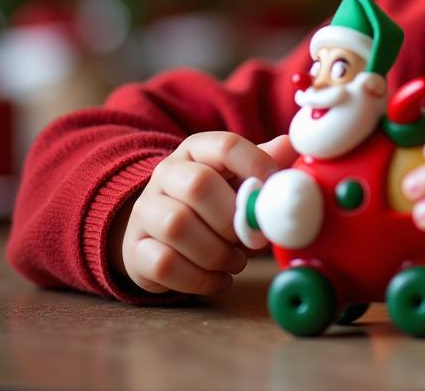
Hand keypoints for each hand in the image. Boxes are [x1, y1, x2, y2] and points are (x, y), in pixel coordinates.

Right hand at [112, 131, 295, 294]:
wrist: (160, 232)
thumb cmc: (212, 202)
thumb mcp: (237, 178)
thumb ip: (264, 163)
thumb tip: (289, 146)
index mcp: (197, 150)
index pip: (226, 145)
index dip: (255, 165)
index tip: (275, 188)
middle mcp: (166, 174)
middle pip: (198, 185)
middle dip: (231, 218)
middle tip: (251, 239)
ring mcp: (145, 211)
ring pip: (177, 226)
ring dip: (217, 252)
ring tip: (237, 262)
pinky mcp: (134, 250)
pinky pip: (163, 264)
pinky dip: (199, 278)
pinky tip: (220, 279)